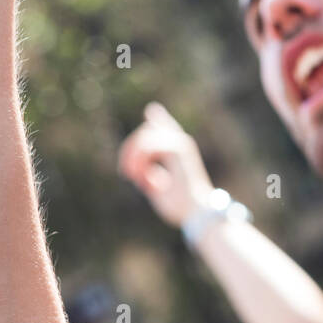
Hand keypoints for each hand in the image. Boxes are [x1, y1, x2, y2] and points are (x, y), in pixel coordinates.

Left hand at [118, 103, 215, 228]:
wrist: (196, 212)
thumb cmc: (179, 205)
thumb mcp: (158, 187)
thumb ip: (148, 174)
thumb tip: (137, 169)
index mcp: (178, 153)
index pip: (166, 128)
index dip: (158, 119)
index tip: (151, 110)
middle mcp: (181, 143)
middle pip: (147, 131)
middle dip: (130, 149)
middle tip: (126, 173)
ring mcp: (180, 144)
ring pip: (145, 136)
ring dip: (132, 155)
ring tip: (131, 176)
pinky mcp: (177, 150)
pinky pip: (149, 145)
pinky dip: (139, 160)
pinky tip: (139, 176)